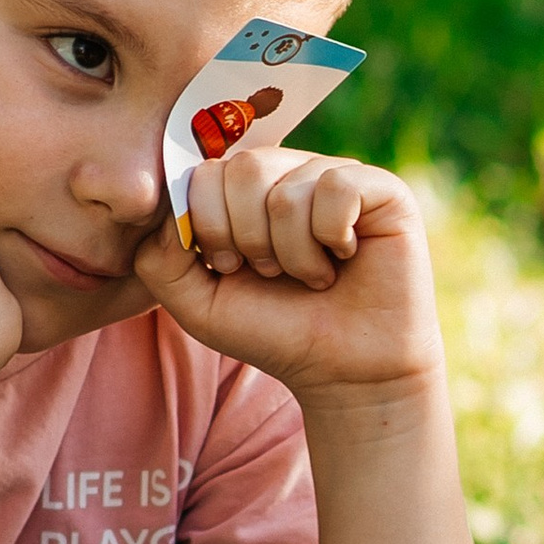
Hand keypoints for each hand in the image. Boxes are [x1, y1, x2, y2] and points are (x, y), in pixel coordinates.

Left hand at [137, 150, 445, 404]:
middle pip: (242, 170)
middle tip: (274, 273)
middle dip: (248, 239)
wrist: (345, 372)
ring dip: (293, 253)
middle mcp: (289, 173)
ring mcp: (335, 176)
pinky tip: (345, 257)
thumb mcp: (199, 305)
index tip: (232, 267)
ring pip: (287, 191)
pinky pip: (337, 188)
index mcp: (244, 190)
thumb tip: (169, 206)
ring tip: (313, 276)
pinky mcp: (382, 190)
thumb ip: (161, 258)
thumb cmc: (276, 333)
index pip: (204, 172)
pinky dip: (332, 237)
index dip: (209, 226)